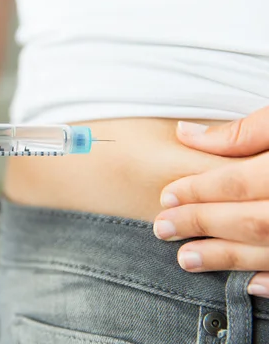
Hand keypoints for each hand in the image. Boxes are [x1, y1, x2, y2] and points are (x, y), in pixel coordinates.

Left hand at [152, 107, 268, 296]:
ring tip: (186, 259)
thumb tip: (187, 135)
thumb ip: (247, 130)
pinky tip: (250, 283)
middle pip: (252, 220)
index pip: (240, 181)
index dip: (199, 190)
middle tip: (161, 229)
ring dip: (229, 258)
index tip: (167, 196)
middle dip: (203, 225)